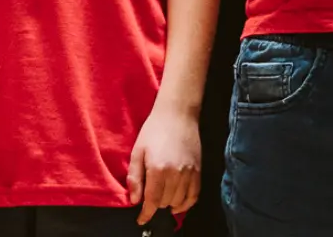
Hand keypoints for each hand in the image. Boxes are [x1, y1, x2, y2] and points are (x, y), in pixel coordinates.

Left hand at [127, 103, 200, 222]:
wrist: (178, 114)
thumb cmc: (154, 130)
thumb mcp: (137, 151)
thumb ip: (135, 178)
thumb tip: (135, 201)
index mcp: (158, 169)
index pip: (152, 201)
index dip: (145, 214)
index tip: (141, 219)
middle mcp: (175, 174)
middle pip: (164, 202)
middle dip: (154, 204)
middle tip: (148, 197)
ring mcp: (189, 172)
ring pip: (178, 201)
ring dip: (168, 203)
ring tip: (161, 198)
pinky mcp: (198, 170)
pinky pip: (194, 195)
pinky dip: (186, 203)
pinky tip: (178, 204)